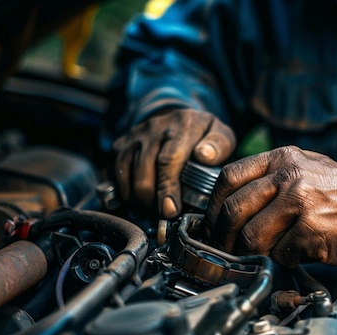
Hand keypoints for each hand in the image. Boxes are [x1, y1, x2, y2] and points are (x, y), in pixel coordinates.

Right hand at [113, 109, 234, 217]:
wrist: (179, 119)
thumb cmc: (204, 136)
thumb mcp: (222, 135)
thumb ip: (219, 145)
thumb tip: (204, 156)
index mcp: (183, 125)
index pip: (169, 160)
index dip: (167, 188)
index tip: (170, 210)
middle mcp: (155, 127)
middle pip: (144, 170)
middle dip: (151, 199)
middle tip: (163, 214)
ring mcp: (136, 135)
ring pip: (126, 173)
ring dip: (137, 197)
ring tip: (152, 209)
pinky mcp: (122, 143)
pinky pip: (114, 172)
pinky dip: (123, 191)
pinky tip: (138, 201)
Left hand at [205, 146, 336, 266]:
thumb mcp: (307, 168)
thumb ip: (272, 178)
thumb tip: (233, 203)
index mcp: (283, 158)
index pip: (229, 178)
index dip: (213, 206)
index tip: (211, 224)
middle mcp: (289, 175)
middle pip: (233, 210)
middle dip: (223, 237)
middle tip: (226, 250)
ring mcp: (300, 202)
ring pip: (251, 237)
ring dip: (254, 253)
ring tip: (266, 254)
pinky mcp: (311, 231)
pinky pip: (280, 254)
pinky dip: (283, 260)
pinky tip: (297, 255)